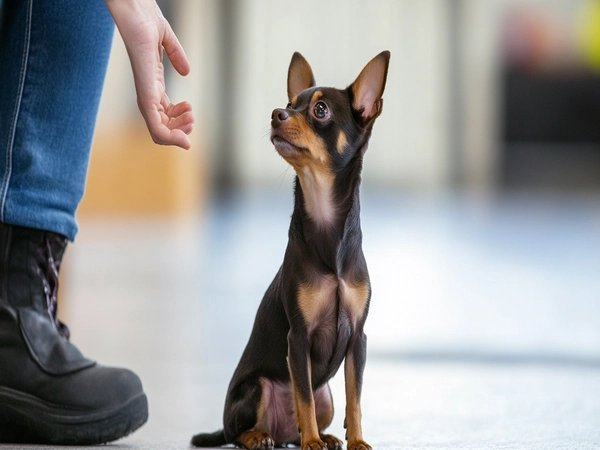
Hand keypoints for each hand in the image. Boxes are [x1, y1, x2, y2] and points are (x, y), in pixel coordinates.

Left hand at [105, 0, 193, 149]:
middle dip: (182, 129)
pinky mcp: (145, 95)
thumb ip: (176, 56)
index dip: (179, 119)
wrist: (136, 10)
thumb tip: (186, 71)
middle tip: (193, 117)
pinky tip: (184, 139)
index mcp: (152, 85)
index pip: (163, 115)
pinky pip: (155, 126)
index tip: (191, 109)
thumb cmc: (146, 19)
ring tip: (191, 117)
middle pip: (162, 127)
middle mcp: (147, 94)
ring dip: (179, 134)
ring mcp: (145, 96)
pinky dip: (170, 137)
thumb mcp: (166, 40)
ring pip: (159, 132)